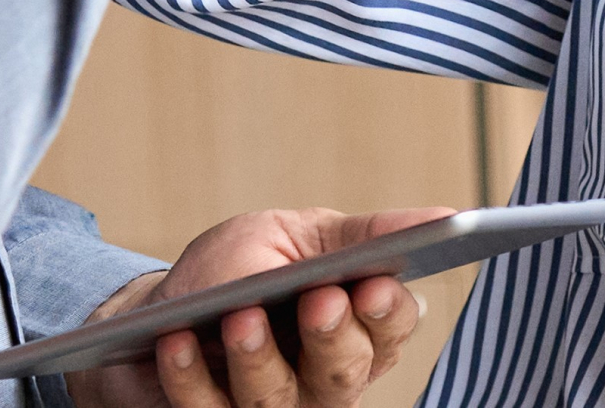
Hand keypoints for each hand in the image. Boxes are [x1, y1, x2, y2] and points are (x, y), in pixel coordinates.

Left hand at [67, 207, 449, 407]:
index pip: (391, 329)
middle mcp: (323, 380)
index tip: (371, 286)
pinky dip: (190, 376)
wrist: (159, 311)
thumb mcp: (297, 237)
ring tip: (239, 319)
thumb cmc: (239, 270)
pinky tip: (178, 342)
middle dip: (334, 338)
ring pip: (279, 401)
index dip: (385, 312)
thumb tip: (445, 215)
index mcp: (355, 328)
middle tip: (319, 301)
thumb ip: (361, 235)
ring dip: (258, 359)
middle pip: (346, 374)